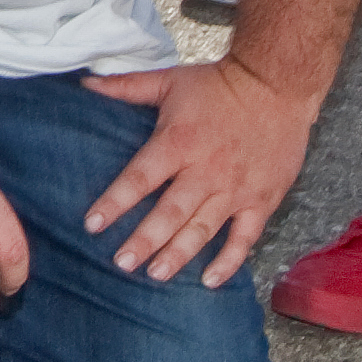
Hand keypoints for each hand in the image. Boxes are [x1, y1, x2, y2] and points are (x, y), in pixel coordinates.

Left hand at [74, 53, 314, 286]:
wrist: (276, 85)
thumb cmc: (219, 84)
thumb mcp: (168, 81)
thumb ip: (125, 87)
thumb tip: (85, 85)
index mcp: (178, 142)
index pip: (140, 178)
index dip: (115, 202)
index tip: (93, 224)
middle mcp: (205, 171)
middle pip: (170, 213)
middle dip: (144, 240)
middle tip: (122, 263)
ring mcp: (235, 189)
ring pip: (203, 229)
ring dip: (179, 255)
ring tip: (156, 274)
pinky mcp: (261, 200)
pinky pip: (244, 238)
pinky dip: (228, 262)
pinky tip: (209, 280)